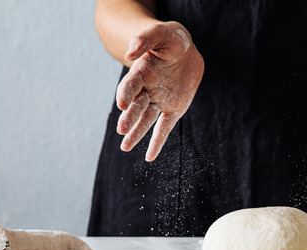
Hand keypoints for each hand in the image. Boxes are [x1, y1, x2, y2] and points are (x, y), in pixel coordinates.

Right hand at [116, 21, 203, 160]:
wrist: (185, 51)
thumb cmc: (170, 39)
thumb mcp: (161, 34)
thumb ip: (145, 40)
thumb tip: (130, 54)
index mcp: (141, 72)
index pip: (131, 85)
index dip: (126, 93)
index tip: (121, 104)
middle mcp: (147, 89)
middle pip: (136, 105)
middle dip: (129, 117)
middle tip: (121, 130)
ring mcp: (159, 101)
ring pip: (146, 119)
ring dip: (137, 133)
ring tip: (125, 147)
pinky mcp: (173, 110)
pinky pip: (164, 128)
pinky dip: (158, 142)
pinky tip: (150, 157)